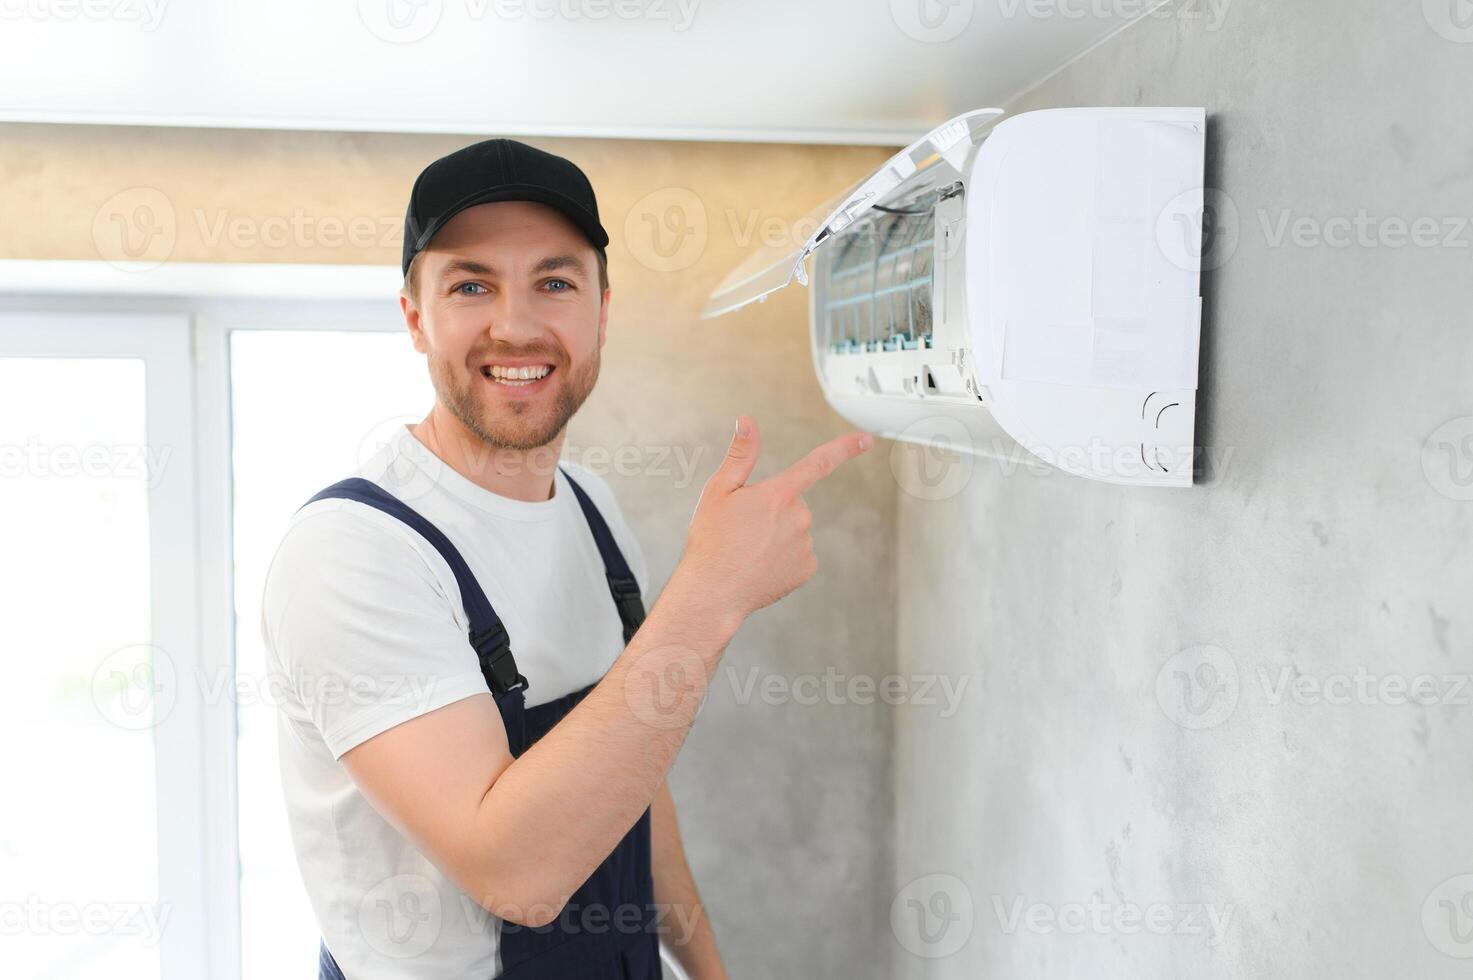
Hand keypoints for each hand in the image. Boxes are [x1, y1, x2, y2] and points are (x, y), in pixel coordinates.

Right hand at [676, 416, 871, 621]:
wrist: (713, 593)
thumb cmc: (711, 542)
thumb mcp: (718, 491)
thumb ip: (740, 454)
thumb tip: (747, 421)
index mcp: (779, 494)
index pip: (819, 463)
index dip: (844, 448)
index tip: (865, 440)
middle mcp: (799, 517)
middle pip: (793, 502)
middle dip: (773, 509)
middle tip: (743, 528)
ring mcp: (805, 545)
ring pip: (795, 529)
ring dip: (776, 534)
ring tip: (747, 550)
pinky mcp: (806, 569)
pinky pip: (799, 554)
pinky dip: (782, 557)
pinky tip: (760, 565)